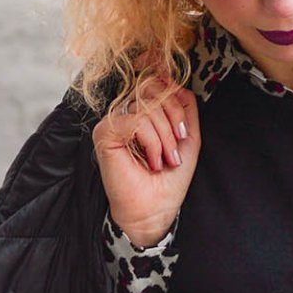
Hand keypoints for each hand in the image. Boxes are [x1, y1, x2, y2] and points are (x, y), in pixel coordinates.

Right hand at [92, 78, 200, 246]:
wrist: (155, 209)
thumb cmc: (168, 180)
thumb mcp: (187, 139)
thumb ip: (185, 110)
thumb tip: (181, 84)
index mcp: (142, 112)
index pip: (157, 84)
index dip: (175, 103)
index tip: (183, 134)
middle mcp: (125, 113)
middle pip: (152, 88)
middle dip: (172, 118)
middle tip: (175, 148)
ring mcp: (114, 121)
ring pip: (146, 104)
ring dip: (164, 136)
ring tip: (165, 160)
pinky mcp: (105, 132)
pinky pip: (136, 120)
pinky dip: (152, 141)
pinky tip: (151, 160)